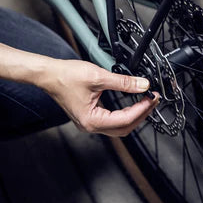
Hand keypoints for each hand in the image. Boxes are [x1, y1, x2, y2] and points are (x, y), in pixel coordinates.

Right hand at [42, 59, 158, 136]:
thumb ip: (123, 82)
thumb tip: (142, 85)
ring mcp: (89, 123)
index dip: (142, 109)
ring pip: (118, 126)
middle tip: (153, 101)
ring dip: (133, 115)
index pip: (125, 120)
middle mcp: (90, 126)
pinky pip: (111, 121)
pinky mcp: (89, 117)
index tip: (153, 99)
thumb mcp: (99, 76)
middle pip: (124, 128)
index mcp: (92, 121)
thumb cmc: (67, 76)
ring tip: (145, 102)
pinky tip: (130, 104)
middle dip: (141, 114)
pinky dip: (124, 114)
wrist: (49, 74)